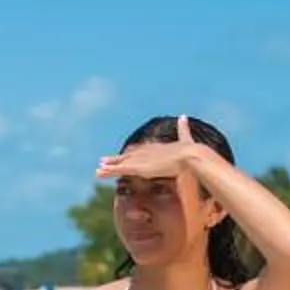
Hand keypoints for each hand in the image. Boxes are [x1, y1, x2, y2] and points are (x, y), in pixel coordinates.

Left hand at [95, 116, 217, 184]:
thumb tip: (183, 116)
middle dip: (115, 160)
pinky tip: (99, 172)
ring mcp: (141, 159)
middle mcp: (145, 152)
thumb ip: (183, 129)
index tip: (122, 156)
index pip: (138, 151)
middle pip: (127, 156)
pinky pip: (120, 169)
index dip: (129, 155)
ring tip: (97, 170)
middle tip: (103, 161)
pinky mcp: (138, 167)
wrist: (189, 155)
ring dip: (109, 167)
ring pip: (121, 163)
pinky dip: (109, 171)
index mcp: (155, 148)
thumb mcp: (186, 139)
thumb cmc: (191, 150)